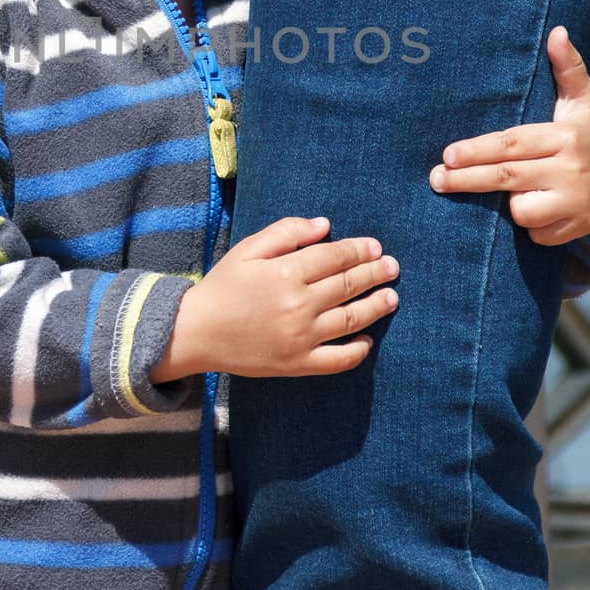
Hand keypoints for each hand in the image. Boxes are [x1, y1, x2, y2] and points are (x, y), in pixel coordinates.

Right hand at [151, 216, 398, 381]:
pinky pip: (336, 360)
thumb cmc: (223, 286)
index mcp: (285, 272)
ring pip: (350, 320)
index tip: (375, 247)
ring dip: (375, 307)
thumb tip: (325, 225)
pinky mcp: (297, 364)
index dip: (359, 250)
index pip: (334, 257)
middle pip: (347, 285)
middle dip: (374, 273)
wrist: (196, 332)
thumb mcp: (248, 249)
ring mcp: (300, 337)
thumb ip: (287, 232)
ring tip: (391, 297)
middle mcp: (297, 304)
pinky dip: (357, 351)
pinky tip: (367, 341)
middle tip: (392, 267)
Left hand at [428, 26, 589, 245]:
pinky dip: (529, 224)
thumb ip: (567, 67)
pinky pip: (535, 233)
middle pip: (506, 178)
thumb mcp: (581, 99)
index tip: (447, 155)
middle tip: (436, 179)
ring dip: (508, 202)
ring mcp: (575, 203)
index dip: (477, 150)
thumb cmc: (588, 133)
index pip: (512, 144)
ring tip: (513, 189)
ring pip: (521, 210)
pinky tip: (537, 208)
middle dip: (466, 180)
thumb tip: (557, 31)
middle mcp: (570, 170)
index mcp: (564, 137)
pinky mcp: (575, 229)